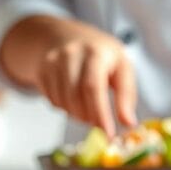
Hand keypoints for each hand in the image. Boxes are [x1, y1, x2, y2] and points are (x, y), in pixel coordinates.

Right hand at [0, 16, 136, 136]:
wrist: (63, 35)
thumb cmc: (99, 54)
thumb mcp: (121, 66)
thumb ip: (127, 94)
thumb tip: (129, 123)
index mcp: (97, 52)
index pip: (93, 87)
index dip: (100, 113)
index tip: (108, 134)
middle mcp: (72, 53)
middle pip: (76, 97)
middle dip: (90, 118)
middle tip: (101, 126)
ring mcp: (53, 62)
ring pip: (63, 102)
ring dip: (78, 115)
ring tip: (90, 110)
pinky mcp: (41, 71)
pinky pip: (53, 101)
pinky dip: (66, 109)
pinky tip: (75, 100)